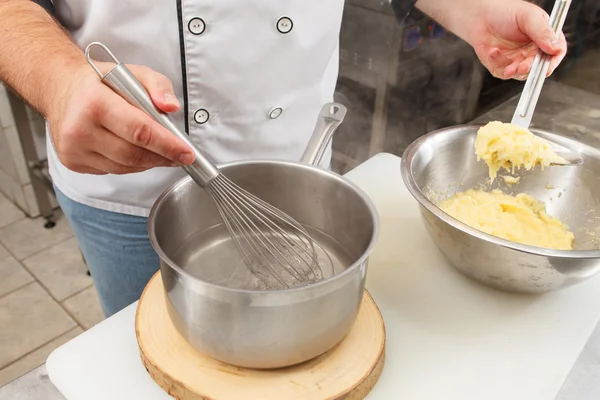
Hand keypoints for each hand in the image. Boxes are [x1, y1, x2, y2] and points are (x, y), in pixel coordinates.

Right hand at [46, 62, 194, 174]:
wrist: (60, 87)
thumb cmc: (99, 82)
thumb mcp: (133, 72)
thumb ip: (158, 86)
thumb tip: (171, 107)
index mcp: (95, 102)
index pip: (139, 131)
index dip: (167, 145)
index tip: (187, 153)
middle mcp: (80, 128)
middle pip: (133, 154)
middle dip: (163, 157)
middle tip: (180, 156)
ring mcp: (73, 148)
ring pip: (125, 167)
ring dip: (149, 162)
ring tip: (162, 153)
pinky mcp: (72, 161)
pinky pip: (112, 170)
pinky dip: (131, 165)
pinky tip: (136, 152)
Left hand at [467, 0, 567, 79]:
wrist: (481, 15)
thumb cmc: (506, 11)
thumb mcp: (528, 17)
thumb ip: (543, 32)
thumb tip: (555, 48)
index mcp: (544, 38)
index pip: (556, 53)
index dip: (553, 61)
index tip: (547, 65)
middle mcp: (532, 51)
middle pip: (538, 67)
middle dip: (531, 69)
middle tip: (524, 67)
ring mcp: (517, 60)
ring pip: (520, 74)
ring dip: (515, 71)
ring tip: (509, 68)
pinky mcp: (501, 66)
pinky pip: (502, 72)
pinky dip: (497, 63)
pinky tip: (493, 51)